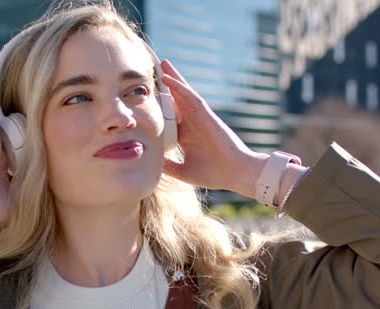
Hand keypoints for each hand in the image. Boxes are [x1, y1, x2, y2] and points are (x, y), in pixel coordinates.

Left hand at [159, 60, 267, 198]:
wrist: (235, 173)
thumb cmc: (214, 174)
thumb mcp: (183, 171)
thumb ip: (168, 166)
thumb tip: (151, 165)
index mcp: (186, 135)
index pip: (170, 117)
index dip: (159, 107)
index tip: (145, 99)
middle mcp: (192, 123)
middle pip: (176, 100)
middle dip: (166, 87)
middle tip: (154, 70)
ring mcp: (199, 117)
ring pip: (183, 93)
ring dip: (173, 78)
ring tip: (163, 63)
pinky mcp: (206, 115)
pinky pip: (191, 97)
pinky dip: (179, 87)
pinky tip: (168, 78)